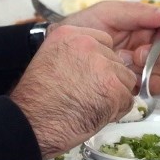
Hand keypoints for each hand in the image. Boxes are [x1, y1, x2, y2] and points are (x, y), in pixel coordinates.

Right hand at [9, 25, 137, 157]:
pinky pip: (127, 100)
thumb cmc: (37, 100)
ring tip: (91, 105)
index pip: (104, 42)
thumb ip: (74, 54)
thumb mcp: (50, 60)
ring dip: (114, 95)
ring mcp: (102, 66)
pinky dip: (116, 111)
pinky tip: (96, 114)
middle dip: (107, 80)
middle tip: (86, 95)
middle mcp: (88, 45)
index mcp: (70, 35)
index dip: (99, 63)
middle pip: (116, 61)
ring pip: (125, 79)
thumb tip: (97, 62)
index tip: (86, 76)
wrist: (31, 124)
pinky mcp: (112, 89)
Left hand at [57, 1, 159, 91]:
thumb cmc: (81, 28)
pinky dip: (152, 84)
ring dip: (154, 66)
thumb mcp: (109, 13)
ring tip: (129, 64)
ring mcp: (142, 63)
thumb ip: (140, 13)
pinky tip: (138, 81)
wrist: (61, 52)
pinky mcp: (136, 82)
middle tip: (139, 53)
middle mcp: (146, 42)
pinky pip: (156, 85)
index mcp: (143, 23)